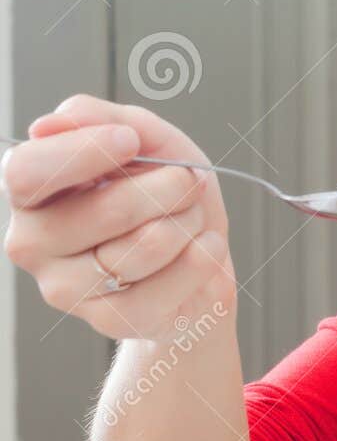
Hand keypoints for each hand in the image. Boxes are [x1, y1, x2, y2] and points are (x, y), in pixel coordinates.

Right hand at [1, 93, 235, 341]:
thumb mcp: (146, 138)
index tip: (130, 140)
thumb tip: (49, 124)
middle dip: (166, 188)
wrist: (199, 255)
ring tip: (191, 218)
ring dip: (187, 222)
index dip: (82, 152)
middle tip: (188, 180)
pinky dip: (200, 260)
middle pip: (104, 212)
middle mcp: (34, 242)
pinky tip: (204, 247)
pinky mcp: (109, 322)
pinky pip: (164, 288)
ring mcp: (66, 288)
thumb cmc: (164, 192)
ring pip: (142, 249)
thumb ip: (100, 118)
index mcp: (30, 190)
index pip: (28, 172)